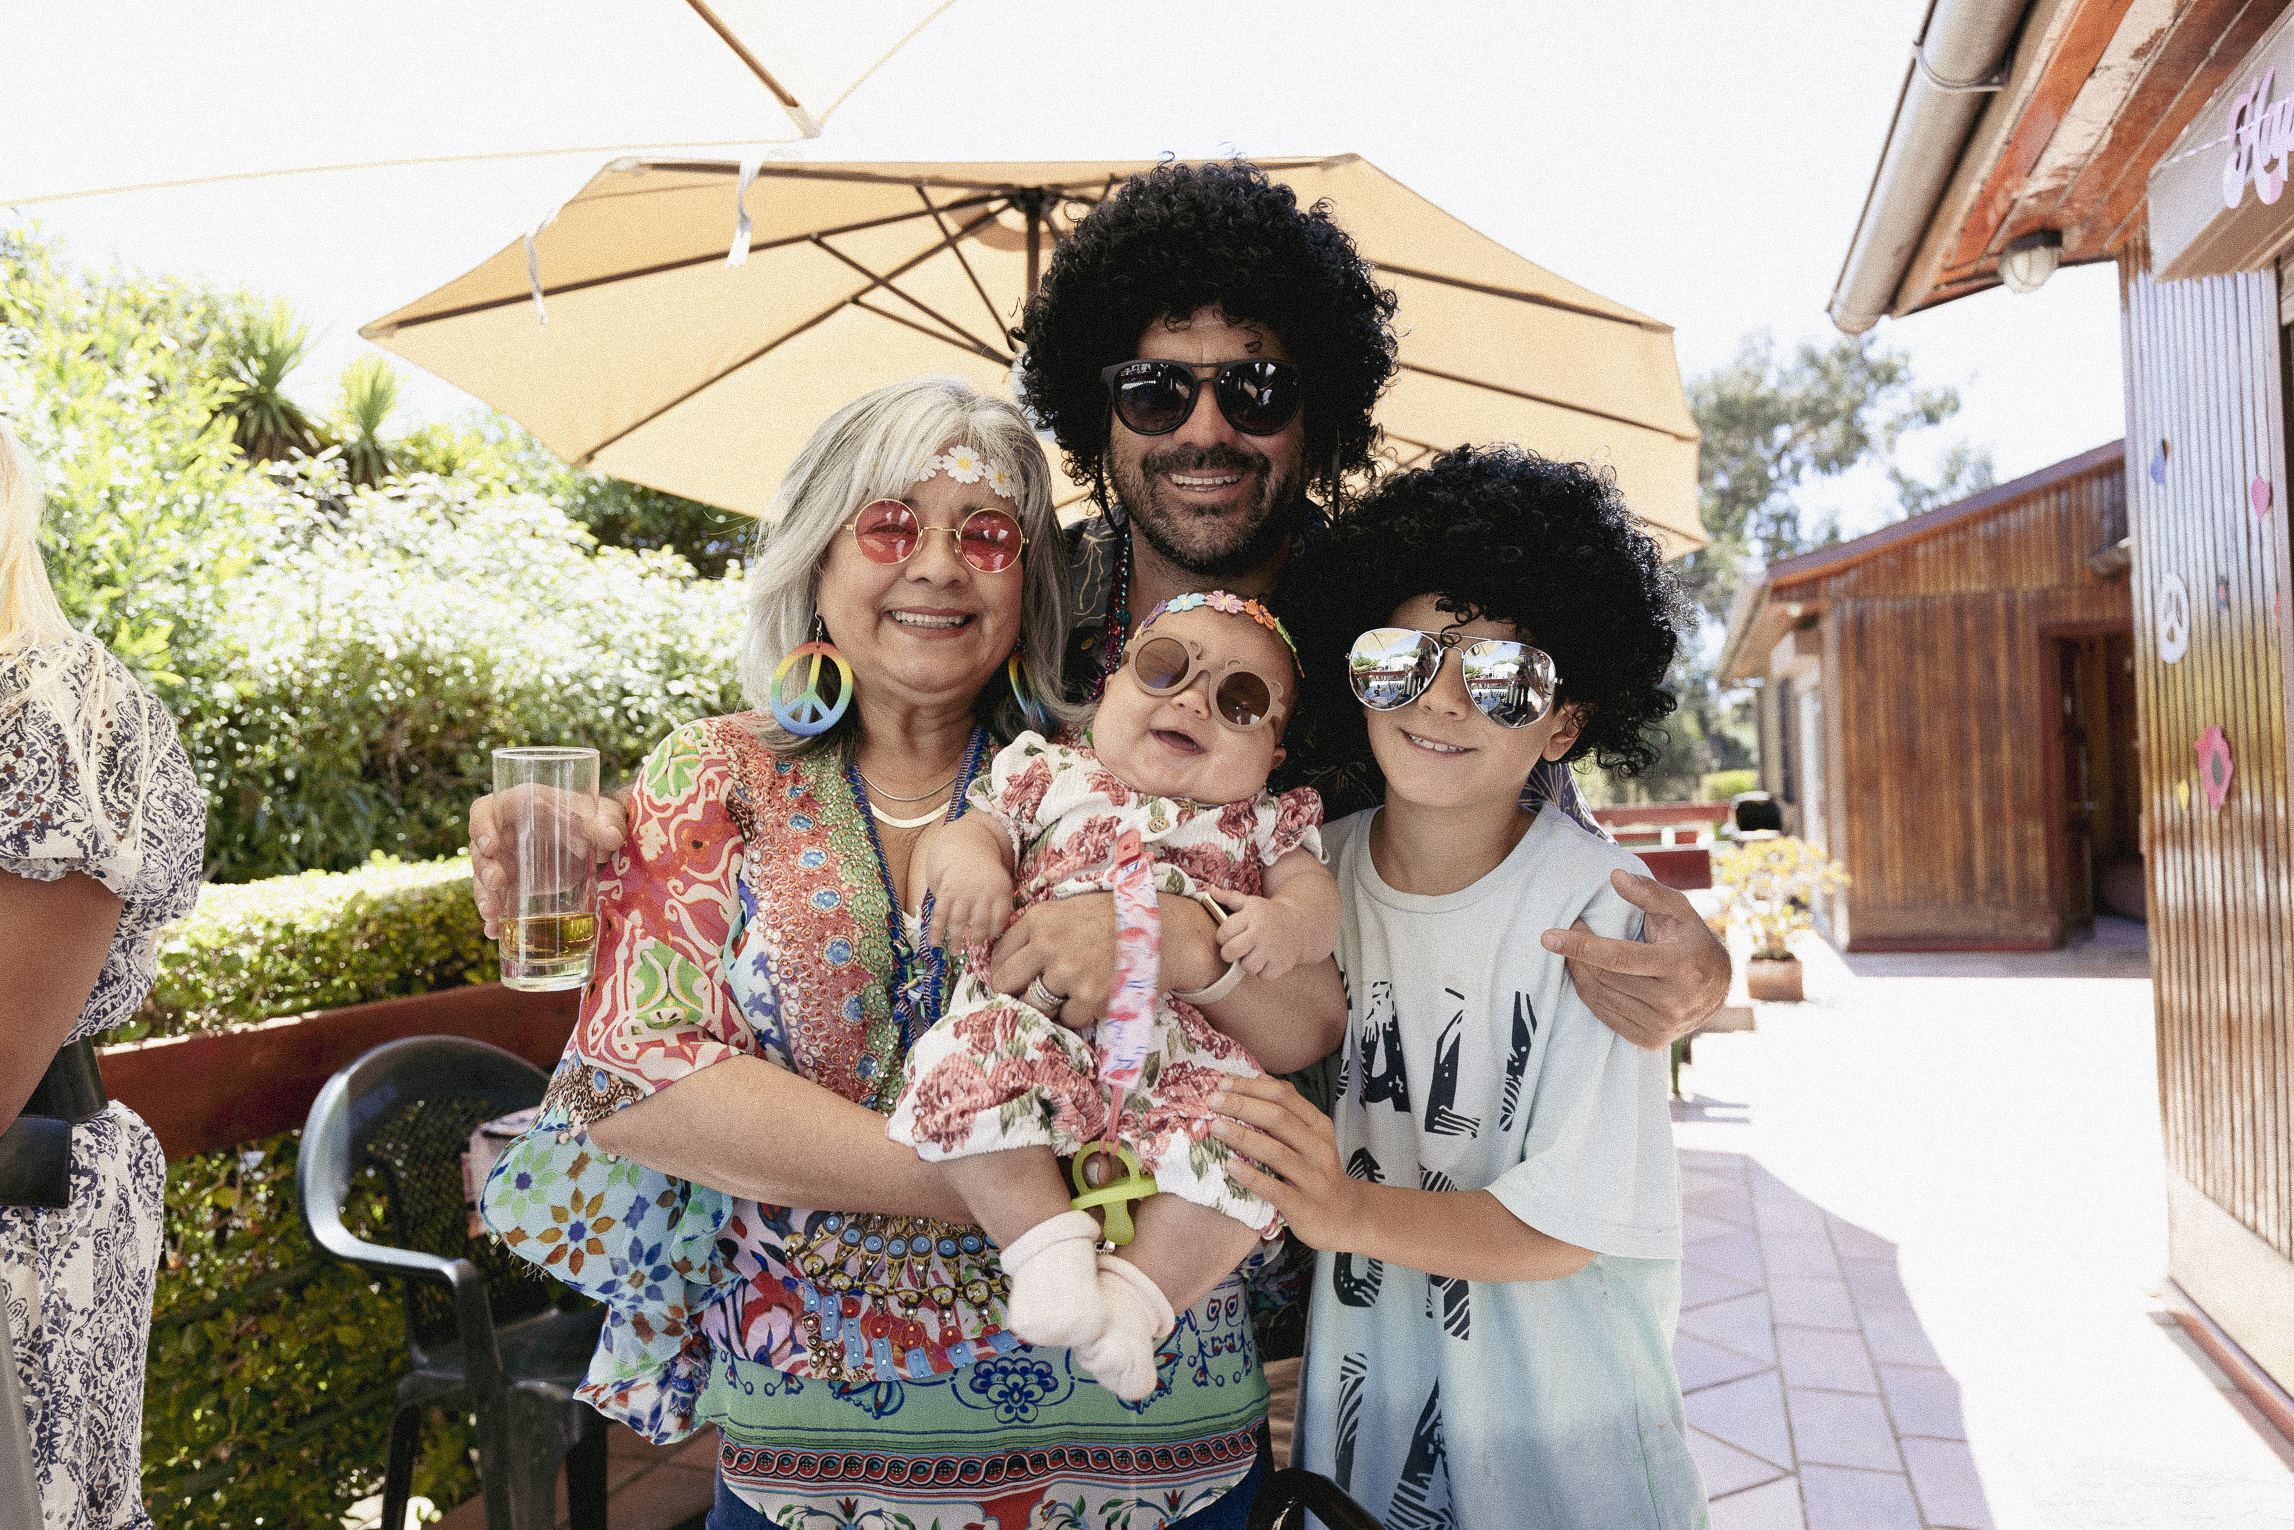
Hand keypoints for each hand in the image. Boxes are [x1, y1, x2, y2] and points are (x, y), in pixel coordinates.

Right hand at [470, 785, 627, 938]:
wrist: (598, 842)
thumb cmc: (594, 819)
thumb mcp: (603, 817)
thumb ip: (606, 823)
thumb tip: (612, 837)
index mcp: (519, 806)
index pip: (485, 811)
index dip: (481, 827)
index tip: (490, 846)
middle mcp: (506, 833)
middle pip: (481, 850)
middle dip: (484, 868)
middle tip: (498, 883)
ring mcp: (507, 861)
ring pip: (484, 878)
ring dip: (485, 896)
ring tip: (492, 914)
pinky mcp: (515, 884)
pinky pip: (498, 899)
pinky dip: (495, 916)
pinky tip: (495, 932)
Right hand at [922, 847, 1014, 952]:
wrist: (965, 848)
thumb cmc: (985, 873)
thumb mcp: (1002, 882)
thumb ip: (1003, 905)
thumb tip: (999, 935)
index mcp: (1000, 890)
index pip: (1001, 918)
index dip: (996, 930)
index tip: (991, 937)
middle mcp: (982, 892)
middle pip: (981, 923)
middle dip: (978, 937)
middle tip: (975, 945)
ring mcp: (962, 892)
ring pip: (959, 922)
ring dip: (956, 940)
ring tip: (956, 952)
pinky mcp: (946, 892)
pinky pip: (941, 915)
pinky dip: (936, 930)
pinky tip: (934, 943)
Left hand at [990, 893, 1116, 1027]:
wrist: (1163, 930)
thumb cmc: (1115, 919)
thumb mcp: (1069, 910)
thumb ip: (1038, 930)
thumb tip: (1006, 962)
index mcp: (1039, 919)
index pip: (998, 956)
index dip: (1005, 971)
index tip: (1016, 979)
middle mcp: (1048, 943)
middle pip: (1006, 983)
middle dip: (1017, 992)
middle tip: (1035, 994)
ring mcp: (1069, 971)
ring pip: (1035, 1005)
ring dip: (1050, 1005)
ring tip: (1072, 992)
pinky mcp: (1090, 995)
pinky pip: (1066, 1019)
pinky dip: (1078, 1013)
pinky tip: (1094, 995)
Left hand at [1205, 886, 1314, 980]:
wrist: (1300, 924)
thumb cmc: (1268, 914)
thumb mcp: (1251, 903)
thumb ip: (1229, 898)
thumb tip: (1211, 891)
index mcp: (1251, 916)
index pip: (1223, 933)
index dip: (1223, 937)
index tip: (1231, 936)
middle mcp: (1261, 932)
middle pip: (1230, 952)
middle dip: (1230, 953)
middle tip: (1238, 949)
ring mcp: (1273, 949)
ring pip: (1247, 967)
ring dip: (1249, 963)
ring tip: (1255, 953)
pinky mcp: (1282, 963)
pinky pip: (1263, 975)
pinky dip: (1264, 971)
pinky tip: (1268, 959)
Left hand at [1207, 1075, 1363, 1251]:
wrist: (1346, 1217)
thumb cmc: (1317, 1172)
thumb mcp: (1311, 1137)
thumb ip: (1288, 1109)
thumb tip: (1258, 1077)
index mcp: (1318, 1126)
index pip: (1284, 1096)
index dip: (1251, 1087)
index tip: (1222, 1085)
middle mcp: (1319, 1148)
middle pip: (1278, 1119)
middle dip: (1242, 1106)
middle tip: (1212, 1102)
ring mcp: (1314, 1178)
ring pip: (1276, 1152)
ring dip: (1243, 1137)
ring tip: (1216, 1127)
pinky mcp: (1304, 1207)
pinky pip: (1275, 1189)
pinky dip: (1251, 1176)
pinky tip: (1230, 1166)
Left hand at [1540, 869, 1729, 1049]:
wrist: (1718, 985)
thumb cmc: (1691, 939)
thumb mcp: (1678, 909)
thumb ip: (1648, 892)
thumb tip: (1615, 876)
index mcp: (1681, 965)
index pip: (1619, 957)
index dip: (1581, 946)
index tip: (1548, 937)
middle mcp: (1674, 1000)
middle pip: (1605, 978)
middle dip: (1577, 955)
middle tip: (1564, 936)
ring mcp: (1663, 1025)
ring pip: (1601, 998)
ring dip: (1579, 974)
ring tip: (1575, 954)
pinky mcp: (1652, 1040)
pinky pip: (1605, 1017)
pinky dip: (1590, 995)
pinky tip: (1587, 976)